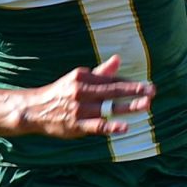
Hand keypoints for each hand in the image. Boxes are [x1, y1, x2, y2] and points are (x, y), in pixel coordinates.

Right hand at [21, 56, 155, 137]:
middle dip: (134, 91)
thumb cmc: (60, 93)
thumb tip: (118, 59)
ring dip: (127, 107)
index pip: (111, 80)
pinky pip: (96, 126)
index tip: (147, 86)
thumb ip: (100, 72)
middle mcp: (81, 91)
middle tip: (152, 91)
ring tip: (146, 105)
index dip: (130, 84)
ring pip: (107, 108)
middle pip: (112, 90)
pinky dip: (110, 127)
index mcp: (82, 77)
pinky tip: (124, 127)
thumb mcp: (77, 79)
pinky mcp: (75, 126)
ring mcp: (78, 109)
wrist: (34, 110)